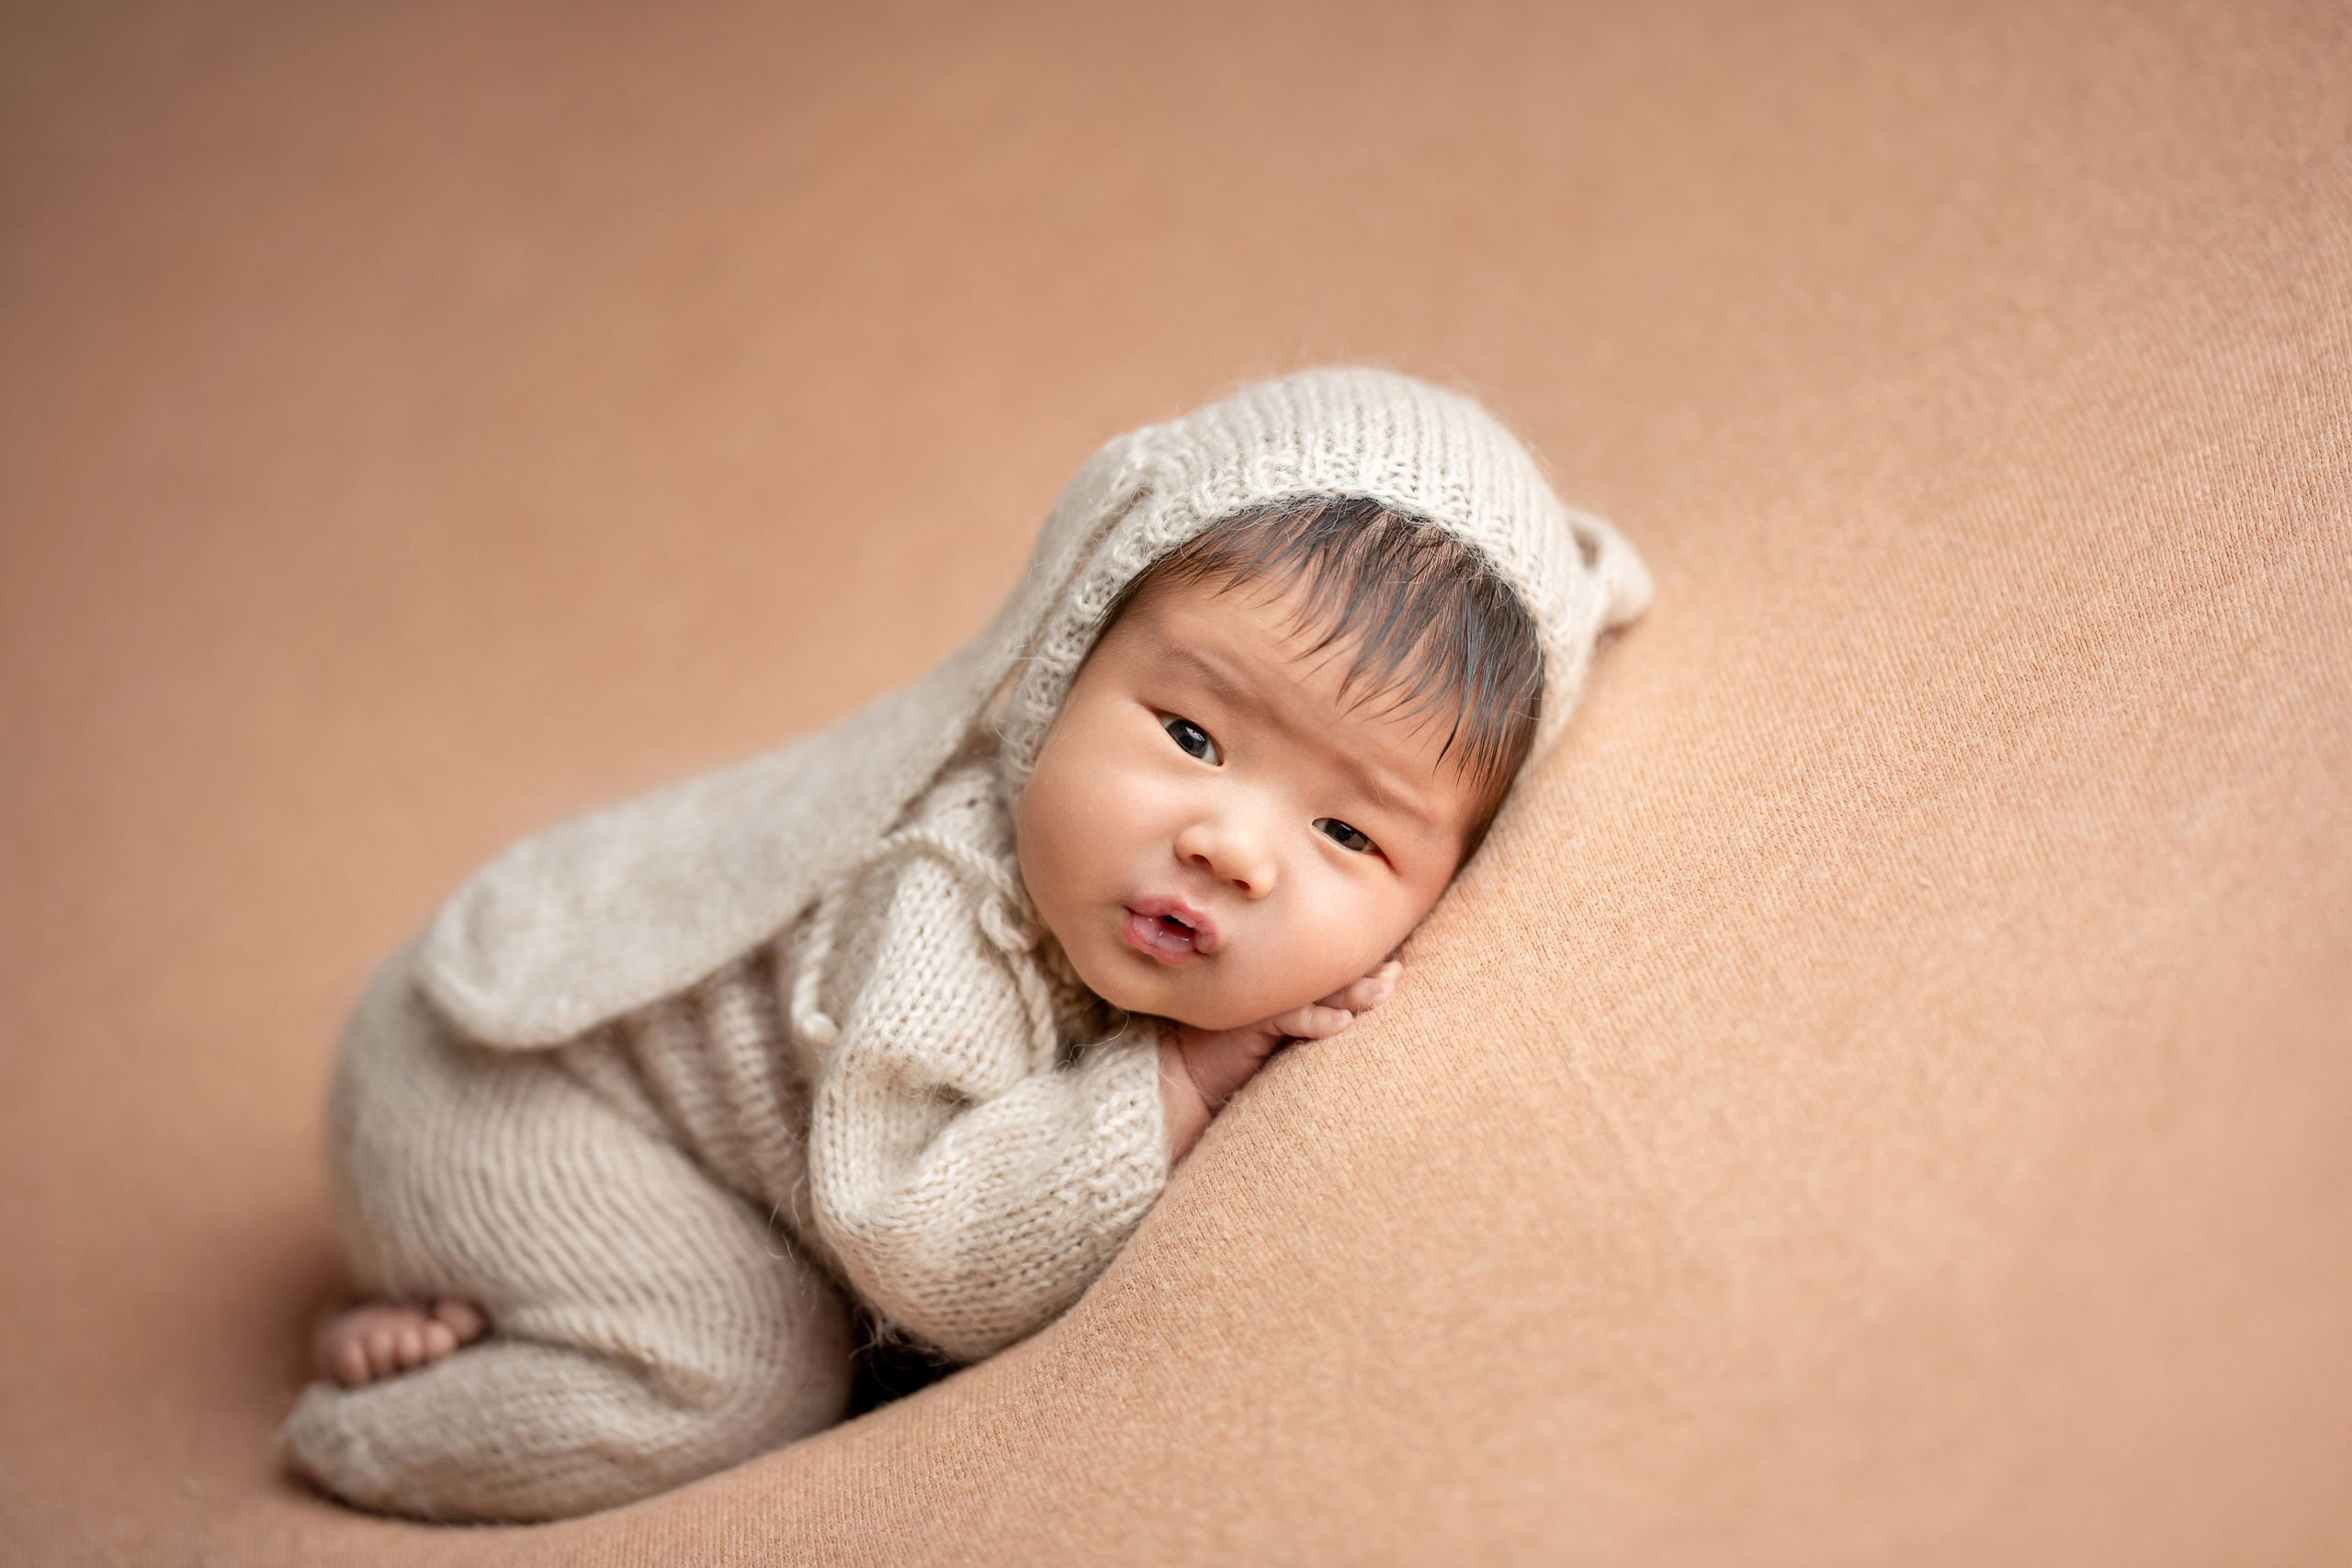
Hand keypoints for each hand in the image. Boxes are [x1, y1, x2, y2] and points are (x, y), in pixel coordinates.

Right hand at [1159, 960, 1402, 1161]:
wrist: (1185, 1080)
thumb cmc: (1235, 1061)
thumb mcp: (1281, 1041)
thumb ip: (1311, 1020)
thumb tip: (1357, 1018)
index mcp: (1282, 988)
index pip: (1329, 971)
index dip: (1363, 968)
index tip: (1396, 969)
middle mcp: (1272, 987)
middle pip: (1328, 974)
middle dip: (1365, 974)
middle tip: (1395, 975)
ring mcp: (1260, 999)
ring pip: (1315, 989)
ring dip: (1353, 992)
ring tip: (1385, 992)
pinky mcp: (1247, 1021)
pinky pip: (1290, 1017)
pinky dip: (1317, 1020)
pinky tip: (1341, 1023)